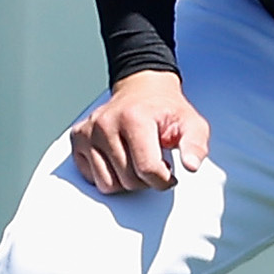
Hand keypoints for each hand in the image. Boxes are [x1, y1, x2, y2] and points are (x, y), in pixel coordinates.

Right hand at [69, 69, 210, 193]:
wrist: (142, 89)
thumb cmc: (165, 109)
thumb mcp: (191, 123)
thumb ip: (195, 144)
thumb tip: (192, 165)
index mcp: (134, 118)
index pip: (148, 169)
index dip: (164, 180)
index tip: (170, 172)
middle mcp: (106, 123)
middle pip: (128, 181)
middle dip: (146, 180)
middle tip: (154, 162)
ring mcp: (88, 131)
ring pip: (108, 185)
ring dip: (126, 181)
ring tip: (137, 161)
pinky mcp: (77, 139)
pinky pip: (91, 178)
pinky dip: (108, 175)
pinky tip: (119, 159)